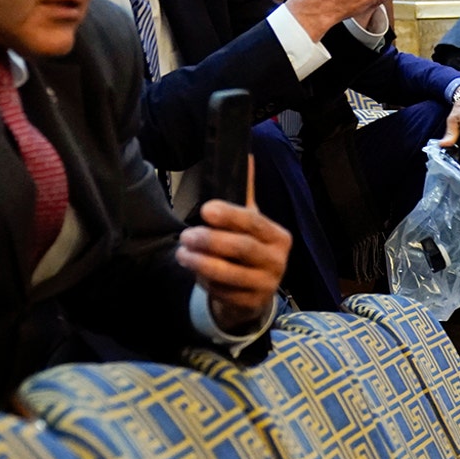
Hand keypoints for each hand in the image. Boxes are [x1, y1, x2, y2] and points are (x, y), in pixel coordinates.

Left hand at [178, 160, 289, 332]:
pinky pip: (225, 293)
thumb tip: (245, 154)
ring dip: (202, 263)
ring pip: (232, 274)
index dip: (229, 216)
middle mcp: (278, 260)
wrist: (255, 292)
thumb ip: (245, 193)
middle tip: (184, 235)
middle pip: (242, 248)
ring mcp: (267, 284)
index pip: (253, 222)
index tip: (205, 210)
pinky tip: (195, 274)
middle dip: (210, 241)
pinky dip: (206, 283)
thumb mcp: (250, 222)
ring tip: (181, 254)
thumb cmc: (249, 250)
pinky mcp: (252, 304)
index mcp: (278, 236)